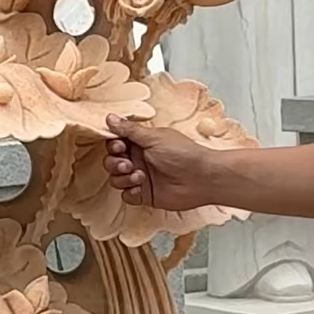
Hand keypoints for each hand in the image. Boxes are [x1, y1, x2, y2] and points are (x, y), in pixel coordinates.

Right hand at [104, 122, 238, 214]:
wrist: (202, 178)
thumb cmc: (184, 154)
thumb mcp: (154, 137)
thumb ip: (129, 130)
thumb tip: (110, 117)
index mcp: (142, 143)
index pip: (116, 142)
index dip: (113, 145)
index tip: (119, 146)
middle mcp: (140, 160)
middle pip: (112, 161)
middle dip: (114, 163)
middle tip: (126, 163)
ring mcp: (142, 178)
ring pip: (117, 179)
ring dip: (122, 178)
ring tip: (139, 175)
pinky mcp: (146, 194)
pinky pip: (127, 195)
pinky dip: (130, 192)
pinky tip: (140, 187)